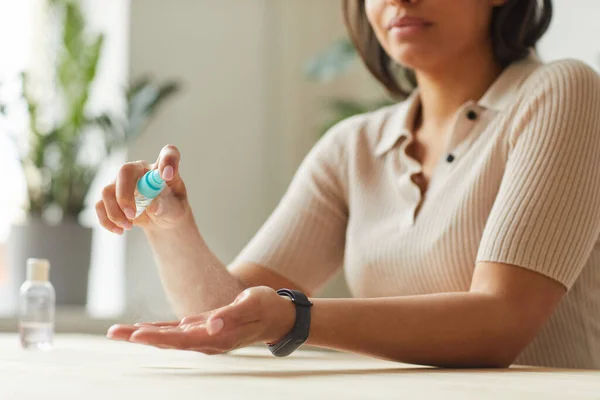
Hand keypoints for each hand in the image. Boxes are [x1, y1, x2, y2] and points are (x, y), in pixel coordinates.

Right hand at [95, 144, 189, 232]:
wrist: (161, 221)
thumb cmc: (171, 210)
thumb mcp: (176, 211)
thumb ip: (168, 206)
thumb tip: (153, 206)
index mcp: (162, 169)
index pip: (169, 154)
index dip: (168, 160)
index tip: (167, 175)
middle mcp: (140, 170)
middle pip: (125, 171)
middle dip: (125, 195)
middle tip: (132, 215)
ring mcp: (122, 181)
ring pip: (107, 190)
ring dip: (115, 212)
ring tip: (129, 226)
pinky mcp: (111, 196)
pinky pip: (100, 205)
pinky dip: (107, 220)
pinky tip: (119, 230)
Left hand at [106, 286, 296, 353]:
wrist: (277, 316)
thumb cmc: (266, 306)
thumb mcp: (252, 304)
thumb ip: (231, 316)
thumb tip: (210, 326)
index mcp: (217, 337)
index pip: (181, 339)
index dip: (158, 336)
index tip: (137, 334)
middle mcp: (207, 341)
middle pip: (167, 341)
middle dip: (140, 337)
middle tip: (113, 332)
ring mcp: (204, 337)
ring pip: (168, 337)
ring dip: (143, 334)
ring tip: (118, 331)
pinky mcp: (205, 329)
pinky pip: (177, 331)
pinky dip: (158, 330)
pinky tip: (142, 329)